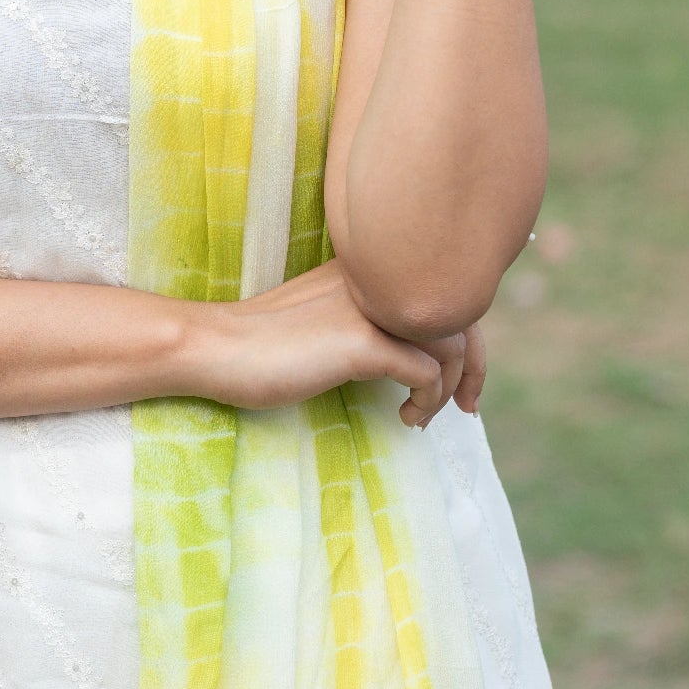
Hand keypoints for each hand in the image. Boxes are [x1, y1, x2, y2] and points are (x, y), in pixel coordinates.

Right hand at [185, 259, 485, 428]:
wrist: (214, 347)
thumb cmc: (258, 343)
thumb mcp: (321, 319)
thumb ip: (361, 318)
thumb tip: (403, 351)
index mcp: (367, 271)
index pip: (439, 291)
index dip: (459, 334)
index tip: (456, 380)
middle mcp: (377, 281)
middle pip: (459, 313)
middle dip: (474, 366)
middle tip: (469, 407)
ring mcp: (372, 309)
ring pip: (451, 344)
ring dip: (449, 388)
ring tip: (423, 415)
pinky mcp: (364, 344)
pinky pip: (427, 374)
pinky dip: (426, 402)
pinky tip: (404, 418)